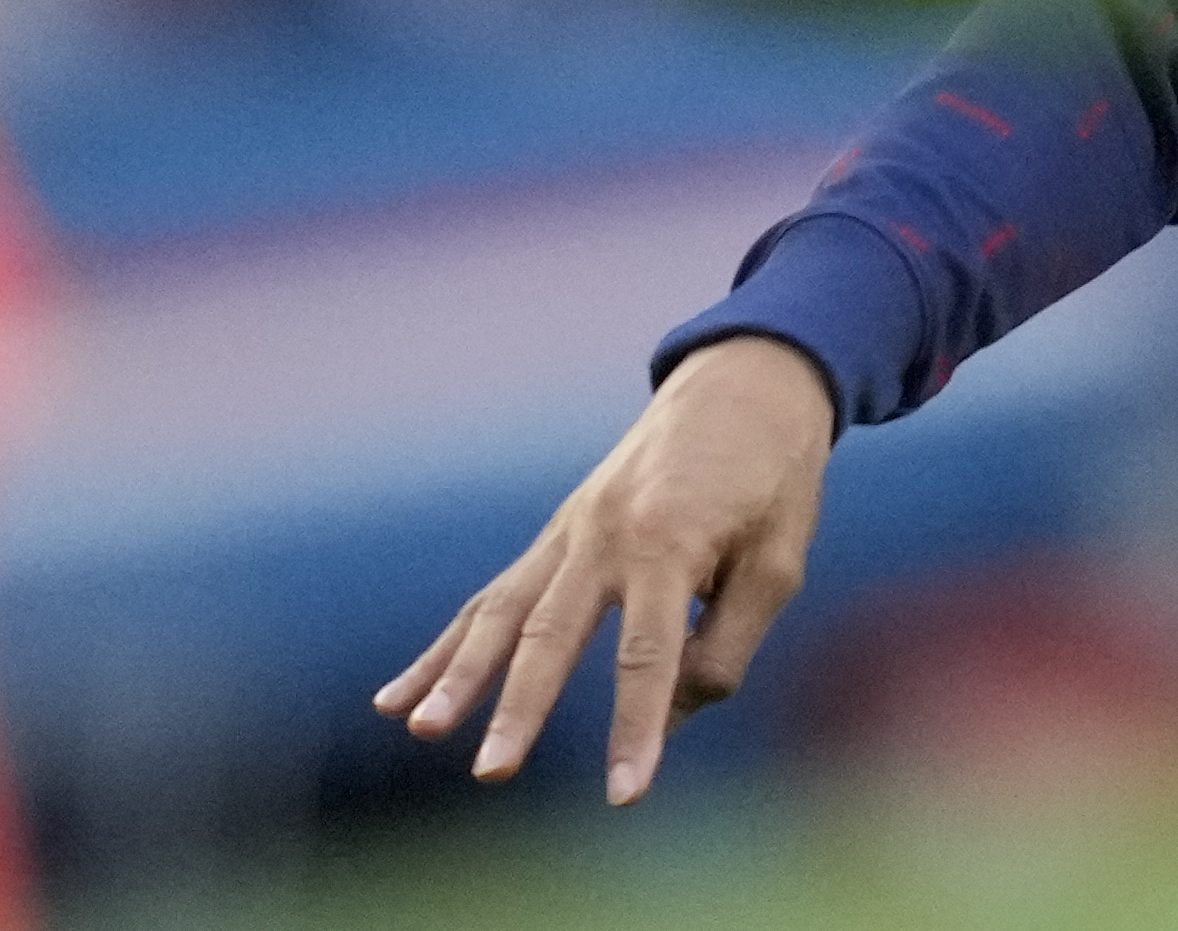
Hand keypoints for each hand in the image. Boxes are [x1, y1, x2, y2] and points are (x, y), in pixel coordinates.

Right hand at [373, 332, 835, 804]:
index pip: (648, 655)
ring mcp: (571, 531)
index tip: (623, 793)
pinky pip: (493, 597)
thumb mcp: (780, 559)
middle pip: (552, 634)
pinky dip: (447, 647)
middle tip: (492, 771)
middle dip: (519, 708)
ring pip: (501, 613)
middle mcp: (606, 534)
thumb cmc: (775, 479)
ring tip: (420, 730)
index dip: (636, 728)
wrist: (745, 384)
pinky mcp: (557, 535)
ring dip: (457, 675)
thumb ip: (727, 642)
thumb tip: (672, 713)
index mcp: (670, 540)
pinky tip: (398, 699)